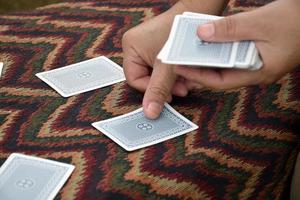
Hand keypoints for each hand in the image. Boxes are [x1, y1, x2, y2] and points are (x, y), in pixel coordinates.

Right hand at [122, 0, 228, 118]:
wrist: (199, 13)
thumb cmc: (180, 34)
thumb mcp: (167, 66)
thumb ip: (158, 90)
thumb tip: (149, 113)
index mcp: (130, 47)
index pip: (134, 79)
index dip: (151, 89)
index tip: (169, 94)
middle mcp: (136, 46)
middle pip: (147, 77)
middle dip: (165, 85)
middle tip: (181, 88)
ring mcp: (148, 46)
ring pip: (157, 74)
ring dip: (173, 80)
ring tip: (187, 80)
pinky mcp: (160, 46)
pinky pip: (164, 67)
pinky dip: (176, 72)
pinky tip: (187, 72)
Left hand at [175, 0, 299, 89]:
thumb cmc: (295, 21)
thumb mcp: (260, 23)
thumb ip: (230, 29)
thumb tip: (202, 33)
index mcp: (258, 73)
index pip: (220, 81)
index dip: (197, 75)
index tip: (179, 67)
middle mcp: (256, 73)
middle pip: (221, 75)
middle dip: (200, 68)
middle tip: (181, 59)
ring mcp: (258, 64)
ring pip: (227, 65)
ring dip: (209, 58)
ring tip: (191, 50)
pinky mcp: (259, 54)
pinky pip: (234, 56)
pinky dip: (221, 49)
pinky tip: (211, 41)